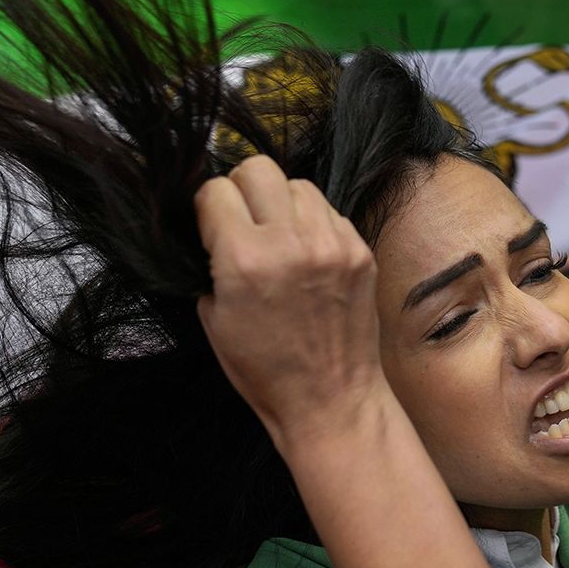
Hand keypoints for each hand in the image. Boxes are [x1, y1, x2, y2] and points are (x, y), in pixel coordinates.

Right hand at [194, 156, 387, 451]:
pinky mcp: (360, 251)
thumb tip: (214, 227)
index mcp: (245, 260)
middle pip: (258, 168)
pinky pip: (328, 211)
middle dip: (242, 190)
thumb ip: (211, 262)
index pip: (215, 190)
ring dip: (281, 203)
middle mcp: (290, 242)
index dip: (208, 209)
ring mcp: (332, 243)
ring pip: (297, 183)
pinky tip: (307, 255)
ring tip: (279, 239)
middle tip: (243, 223)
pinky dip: (312, 224)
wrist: (331, 399)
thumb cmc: (263, 370)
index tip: (211, 230)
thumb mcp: (213, 319)